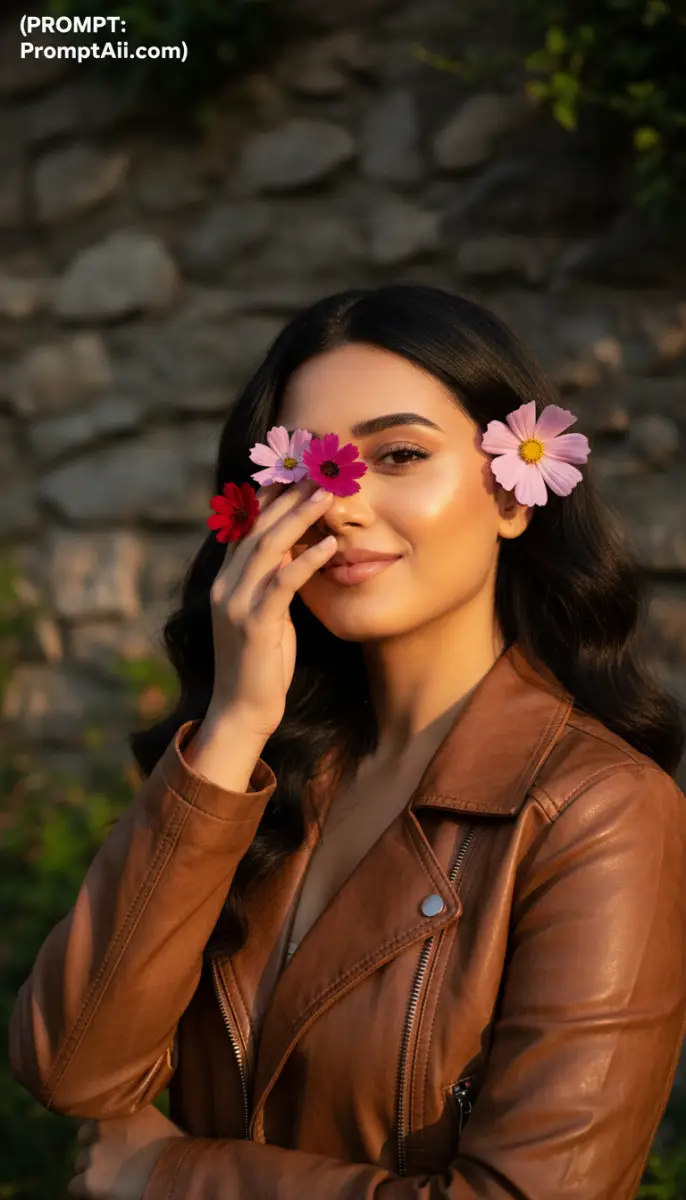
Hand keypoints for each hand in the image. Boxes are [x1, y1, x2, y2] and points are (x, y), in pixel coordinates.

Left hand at [67, 1105, 186, 1198]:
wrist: (173, 1174)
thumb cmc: (174, 1149)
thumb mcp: (156, 1120)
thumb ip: (139, 1117)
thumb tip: (132, 1124)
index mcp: (121, 1108)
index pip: (98, 1113)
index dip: (103, 1128)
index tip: (111, 1137)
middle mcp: (102, 1125)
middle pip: (85, 1137)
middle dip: (94, 1146)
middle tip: (111, 1159)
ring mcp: (93, 1152)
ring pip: (80, 1162)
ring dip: (91, 1168)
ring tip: (109, 1176)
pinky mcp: (88, 1179)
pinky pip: (75, 1186)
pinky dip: (85, 1189)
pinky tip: (102, 1190)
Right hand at [206, 477, 336, 738]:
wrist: (242, 711)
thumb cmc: (260, 664)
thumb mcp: (267, 614)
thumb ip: (274, 581)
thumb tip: (296, 550)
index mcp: (226, 580)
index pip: (247, 525)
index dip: (270, 495)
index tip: (297, 469)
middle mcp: (226, 585)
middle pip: (257, 527)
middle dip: (288, 495)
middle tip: (319, 469)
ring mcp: (236, 604)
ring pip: (268, 548)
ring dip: (299, 517)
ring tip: (327, 493)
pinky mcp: (254, 625)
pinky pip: (283, 584)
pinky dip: (307, 561)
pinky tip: (330, 545)